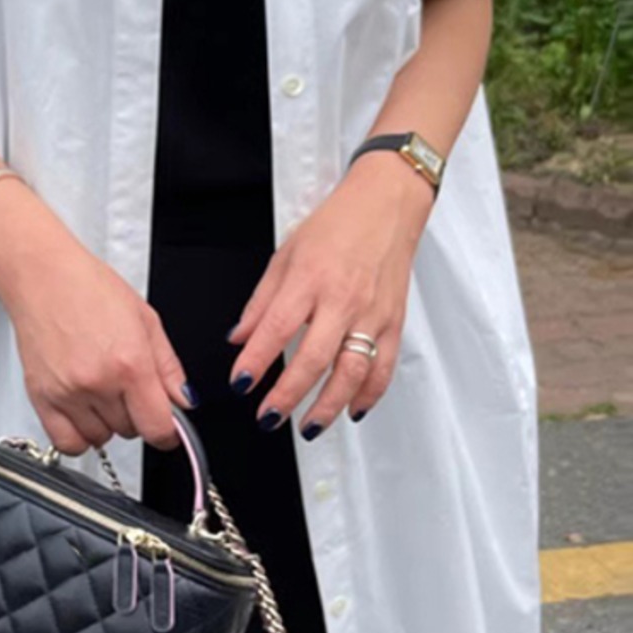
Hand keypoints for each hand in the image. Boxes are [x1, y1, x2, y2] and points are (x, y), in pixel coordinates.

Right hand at [0, 179, 192, 454]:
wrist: (43, 276)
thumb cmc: (90, 289)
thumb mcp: (146, 320)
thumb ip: (169, 367)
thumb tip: (183, 402)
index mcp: (131, 363)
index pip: (157, 427)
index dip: (167, 432)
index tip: (166, 427)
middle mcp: (99, 383)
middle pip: (131, 432)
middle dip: (136, 415)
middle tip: (128, 389)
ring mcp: (67, 393)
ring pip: (101, 439)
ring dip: (108, 424)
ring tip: (103, 393)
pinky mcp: (41, 398)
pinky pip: (67, 443)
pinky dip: (79, 437)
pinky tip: (84, 415)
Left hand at [227, 152, 434, 436]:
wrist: (388, 205)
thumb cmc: (337, 224)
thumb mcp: (287, 253)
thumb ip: (262, 300)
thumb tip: (239, 337)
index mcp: (309, 279)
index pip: (277, 328)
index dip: (256, 360)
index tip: (240, 383)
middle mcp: (343, 299)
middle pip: (314, 359)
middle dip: (288, 395)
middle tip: (268, 418)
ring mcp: (372, 313)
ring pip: (352, 371)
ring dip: (329, 406)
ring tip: (308, 428)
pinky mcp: (394, 322)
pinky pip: (384, 366)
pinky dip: (369, 394)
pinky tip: (353, 410)